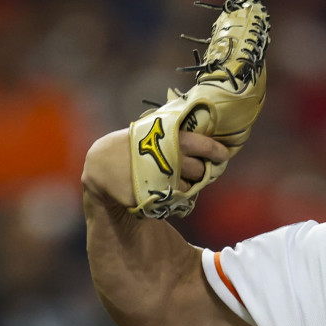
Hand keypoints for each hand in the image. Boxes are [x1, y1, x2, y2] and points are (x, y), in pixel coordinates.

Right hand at [82, 128, 231, 208]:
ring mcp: (162, 177)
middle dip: (202, 171)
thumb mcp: (149, 130)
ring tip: (176, 178)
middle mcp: (169, 156)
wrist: (102, 166)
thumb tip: (202, 125)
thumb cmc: (129, 145)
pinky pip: (177, 200)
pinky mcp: (156, 195)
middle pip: (200, 170)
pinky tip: (168, 189)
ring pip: (191, 187)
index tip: (224, 155)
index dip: (216, 151)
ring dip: (189, 185)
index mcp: (169, 137)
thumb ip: (173, 130)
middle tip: (198, 170)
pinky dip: (178, 197)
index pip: (203, 144)